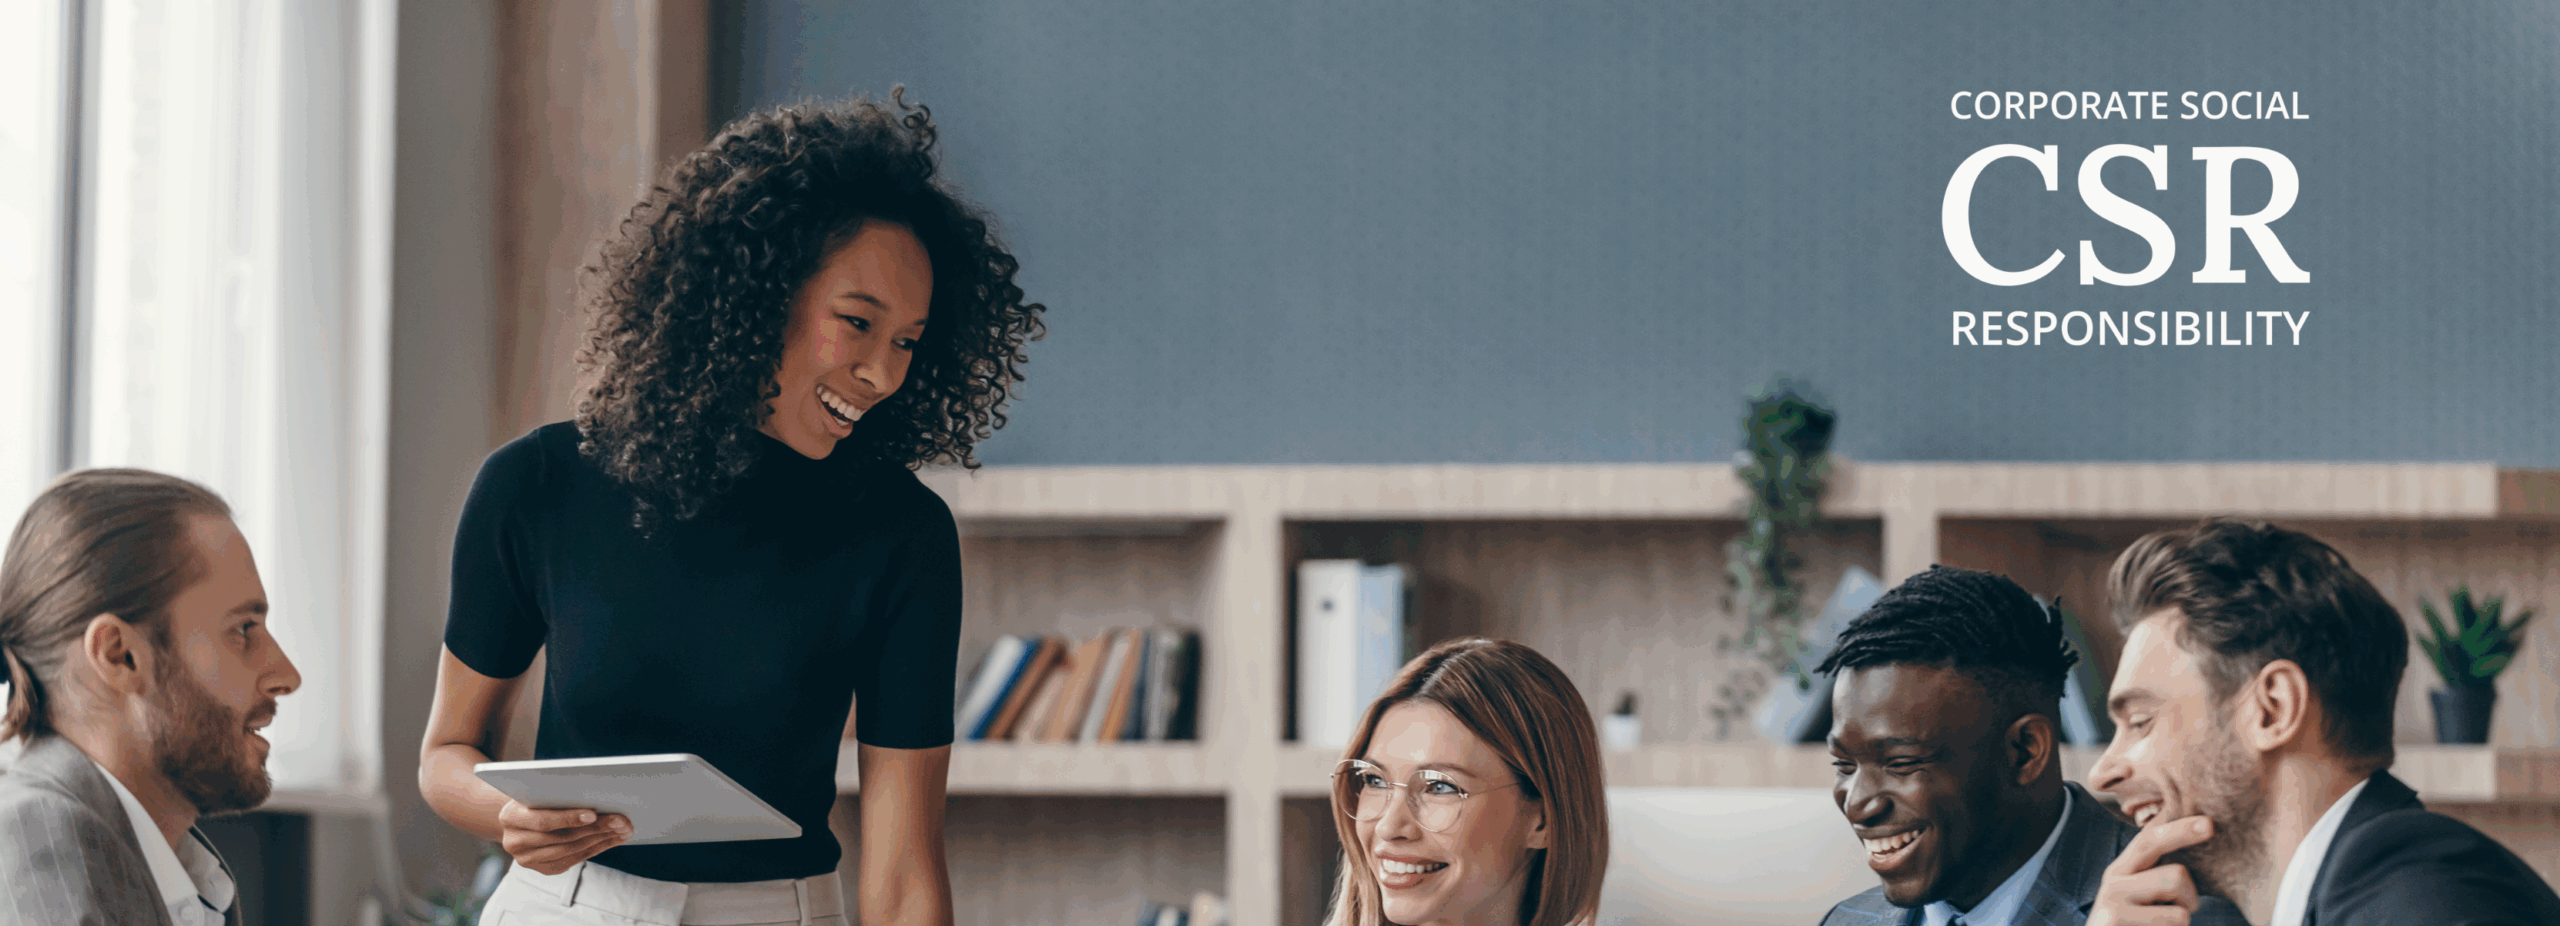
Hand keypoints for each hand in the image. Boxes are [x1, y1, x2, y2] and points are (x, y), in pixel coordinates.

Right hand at [497, 800, 629, 874]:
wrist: (519, 818)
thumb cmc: (535, 797)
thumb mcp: (539, 791)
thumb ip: (557, 793)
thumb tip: (597, 793)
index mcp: (510, 817)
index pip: (543, 821)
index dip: (569, 818)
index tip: (593, 814)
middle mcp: (515, 842)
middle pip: (562, 838)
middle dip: (595, 829)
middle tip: (621, 820)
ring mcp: (528, 859)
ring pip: (571, 851)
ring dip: (601, 840)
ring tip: (623, 830)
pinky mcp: (543, 868)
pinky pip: (573, 860)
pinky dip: (595, 848)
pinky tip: (612, 839)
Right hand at [2089, 815, 2213, 925]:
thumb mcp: (2135, 898)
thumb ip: (2153, 875)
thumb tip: (2192, 841)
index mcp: (2120, 871)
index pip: (2150, 840)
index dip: (2181, 830)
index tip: (2210, 824)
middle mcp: (2112, 885)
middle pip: (2176, 876)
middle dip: (2191, 896)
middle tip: (2186, 908)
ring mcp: (2113, 910)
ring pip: (2180, 914)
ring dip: (2180, 925)